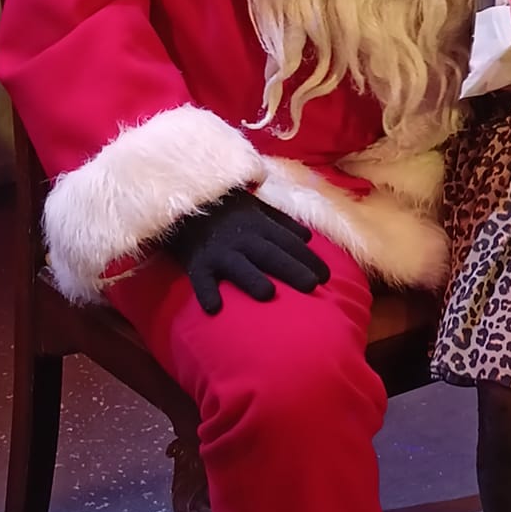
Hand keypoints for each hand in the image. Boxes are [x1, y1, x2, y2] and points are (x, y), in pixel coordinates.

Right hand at [161, 190, 328, 315]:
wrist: (183, 204)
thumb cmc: (225, 209)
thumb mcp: (255, 208)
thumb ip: (281, 222)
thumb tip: (307, 237)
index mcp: (258, 224)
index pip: (289, 242)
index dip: (308, 258)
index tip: (327, 275)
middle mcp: (242, 237)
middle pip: (270, 254)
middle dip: (292, 269)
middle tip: (313, 285)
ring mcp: (219, 250)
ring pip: (238, 265)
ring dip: (251, 278)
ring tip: (268, 294)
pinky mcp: (196, 262)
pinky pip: (200, 279)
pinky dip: (206, 292)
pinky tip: (214, 308)